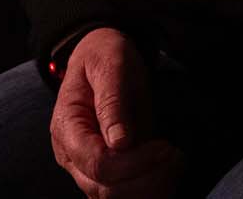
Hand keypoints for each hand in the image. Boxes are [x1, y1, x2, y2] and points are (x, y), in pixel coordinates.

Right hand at [48, 28, 180, 198]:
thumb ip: (112, 102)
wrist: (101, 57)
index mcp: (67, 128)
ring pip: (116, 197)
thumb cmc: (105, 57)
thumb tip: (120, 143)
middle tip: (175, 154)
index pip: (98, 164)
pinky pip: (125, 193)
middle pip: (106, 189)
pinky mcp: (105, 171)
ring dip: (151, 185)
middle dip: (146, 177)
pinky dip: (150, 186)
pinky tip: (168, 168)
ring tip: (174, 159)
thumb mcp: (110, 66)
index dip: (134, 163)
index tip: (165, 147)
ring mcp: (86, 167)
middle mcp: (72, 155)